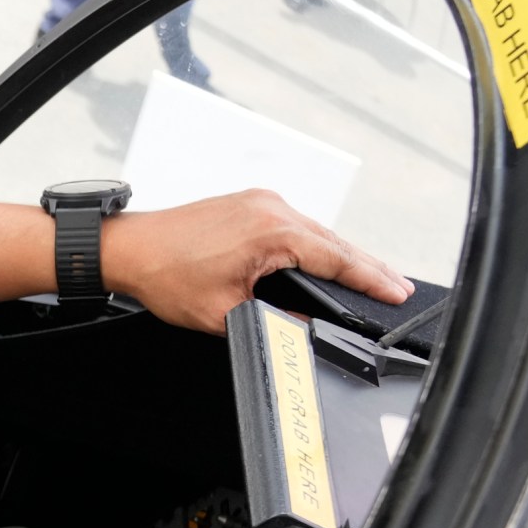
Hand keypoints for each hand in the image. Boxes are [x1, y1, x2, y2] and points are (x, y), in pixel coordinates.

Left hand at [101, 189, 411, 333]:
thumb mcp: (226, 313)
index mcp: (271, 231)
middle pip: (334, 241)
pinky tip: (327, 257)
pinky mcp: (249, 204)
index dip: (372, 279)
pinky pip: (295, 225)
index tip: (398, 292)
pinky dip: (316, 242)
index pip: (337, 259)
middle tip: (399, 287)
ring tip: (372, 275)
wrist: (128, 248)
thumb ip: (274, 318)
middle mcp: (270, 208)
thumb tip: (306, 325)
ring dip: (342, 254)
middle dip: (368, 266)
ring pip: (316, 231)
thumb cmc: (165, 275)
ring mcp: (260, 202)